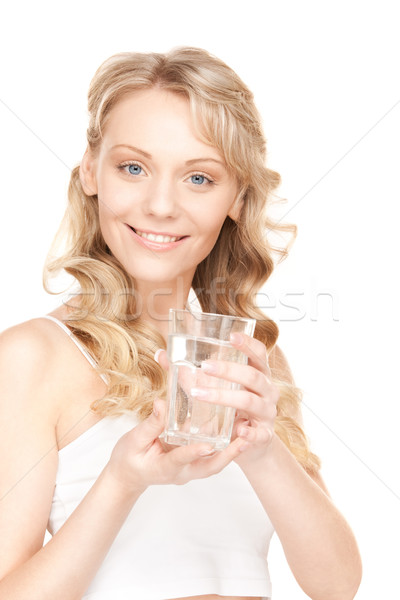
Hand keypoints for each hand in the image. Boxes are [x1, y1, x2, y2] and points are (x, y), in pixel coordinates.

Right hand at [106, 398, 247, 493]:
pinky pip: (213, 455)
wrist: (128, 475)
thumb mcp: (133, 441)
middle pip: (210, 467)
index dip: (193, 452)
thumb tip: (162, 405)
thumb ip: (149, 425)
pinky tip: (238, 428)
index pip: (180, 460)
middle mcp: (183, 471)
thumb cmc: (129, 458)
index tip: (207, 445)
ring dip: (233, 450)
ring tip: (249, 433)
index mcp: (165, 468)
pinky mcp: (194, 461)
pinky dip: (226, 445)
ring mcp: (190, 468)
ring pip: (216, 462)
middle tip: (244, 441)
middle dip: (228, 456)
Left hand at [155, 335, 278, 468]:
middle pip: (253, 376)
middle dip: (229, 370)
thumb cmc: (231, 407)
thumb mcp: (215, 387)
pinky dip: (251, 433)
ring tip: (198, 394)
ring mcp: (267, 413)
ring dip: (225, 397)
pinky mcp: (264, 435)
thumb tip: (161, 354)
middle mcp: (267, 390)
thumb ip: (189, 372)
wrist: (252, 442)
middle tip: (204, 366)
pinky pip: (260, 434)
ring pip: (249, 401)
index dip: (247, 343)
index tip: (230, 336)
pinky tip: (239, 431)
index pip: (258, 353)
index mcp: (258, 374)